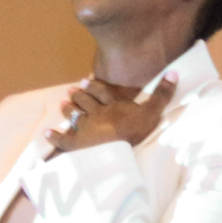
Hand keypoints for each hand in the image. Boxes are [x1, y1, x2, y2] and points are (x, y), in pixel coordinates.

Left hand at [46, 75, 176, 154]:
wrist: (117, 150)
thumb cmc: (134, 131)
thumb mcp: (152, 112)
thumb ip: (162, 93)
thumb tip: (174, 72)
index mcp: (112, 105)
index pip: (102, 93)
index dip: (94, 87)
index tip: (85, 81)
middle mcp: (96, 114)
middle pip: (86, 102)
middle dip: (79, 96)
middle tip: (71, 91)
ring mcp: (84, 129)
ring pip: (74, 116)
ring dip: (68, 109)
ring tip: (62, 104)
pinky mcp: (76, 145)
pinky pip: (63, 140)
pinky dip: (54, 136)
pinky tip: (47, 132)